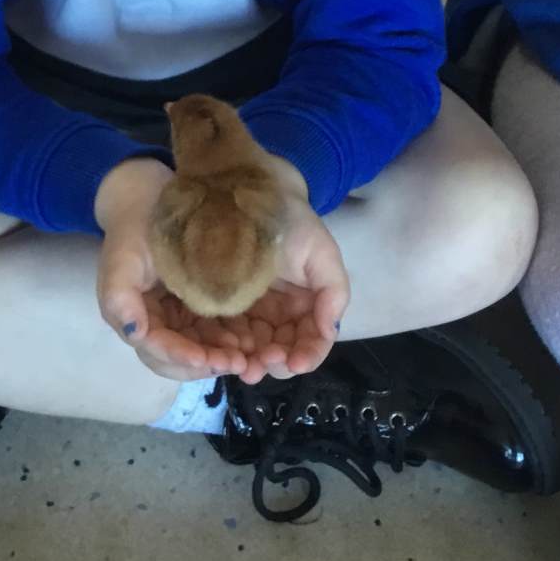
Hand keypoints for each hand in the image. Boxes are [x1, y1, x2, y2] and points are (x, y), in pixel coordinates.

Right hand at [96, 157, 249, 380]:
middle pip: (180, 361)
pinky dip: (232, 342)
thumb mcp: (122, 257)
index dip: (180, 357)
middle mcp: (158, 326)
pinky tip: (252, 341)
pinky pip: (216, 334)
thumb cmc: (134, 227)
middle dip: (206, 365)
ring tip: (248, 357)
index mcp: (136, 319)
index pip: (157, 349)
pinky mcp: (201, 308)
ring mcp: (181, 319)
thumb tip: (135, 333)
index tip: (205, 359)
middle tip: (236, 364)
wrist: (151, 199)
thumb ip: (119, 297)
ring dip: (222, 358)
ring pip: (201, 351)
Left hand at [185, 194, 348, 384]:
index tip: (297, 362)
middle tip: (265, 363)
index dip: (308, 355)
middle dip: (278, 363)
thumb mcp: (321, 251)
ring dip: (255, 363)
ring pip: (257, 349)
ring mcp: (252, 312)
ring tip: (246, 367)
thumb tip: (328, 330)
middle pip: (284, 351)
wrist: (248, 194)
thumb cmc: (288, 221)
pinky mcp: (224, 307)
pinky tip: (227, 356)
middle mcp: (281, 314)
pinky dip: (232, 351)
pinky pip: (231, 336)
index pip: (313, 339)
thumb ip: (334, 290)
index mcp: (306, 304)